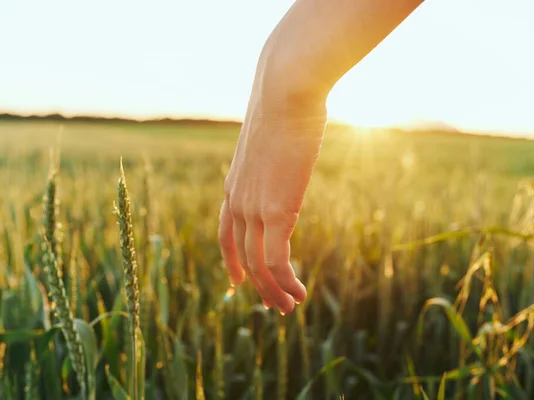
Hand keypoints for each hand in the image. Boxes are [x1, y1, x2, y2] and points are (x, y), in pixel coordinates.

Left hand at [218, 89, 326, 314]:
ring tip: (290, 307)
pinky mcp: (275, 211)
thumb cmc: (285, 107)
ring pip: (258, 265)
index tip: (237, 281)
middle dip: (258, 285)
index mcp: (233, 185)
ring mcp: (253, 208)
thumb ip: (273, 157)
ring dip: (274, 291)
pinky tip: (300, 293)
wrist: (285, 91)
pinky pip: (277, 260)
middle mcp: (236, 201)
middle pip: (242, 256)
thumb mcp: (272, 138)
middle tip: (274, 304)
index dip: (231, 261)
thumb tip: (287, 151)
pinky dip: (286, 282)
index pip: (225, 233)